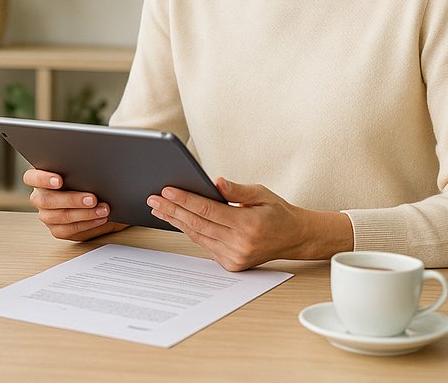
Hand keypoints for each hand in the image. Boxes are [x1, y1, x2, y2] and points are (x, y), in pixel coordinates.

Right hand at [24, 168, 128, 240]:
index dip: (43, 179)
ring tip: (102, 210)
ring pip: (59, 217)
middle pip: (47, 200)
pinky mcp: (57, 230)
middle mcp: (39, 198)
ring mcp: (46, 215)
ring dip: (84, 214)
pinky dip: (87, 224)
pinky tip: (100, 219)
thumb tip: (89, 173)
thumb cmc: (83, 181)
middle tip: (92, 199)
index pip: (31, 177)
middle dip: (72, 200)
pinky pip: (69, 230)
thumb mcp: (78, 173)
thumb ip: (77, 172)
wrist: (94, 201)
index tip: (59, 181)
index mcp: (38, 179)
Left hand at [147, 177, 352, 270]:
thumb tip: (215, 182)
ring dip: (176, 221)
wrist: (294, 238)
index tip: (166, 190)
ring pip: (197, 236)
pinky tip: (177, 220)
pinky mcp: (231, 264)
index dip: (185, 200)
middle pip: (197, 224)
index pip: (208, 210)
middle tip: (153, 199)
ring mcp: (234, 257)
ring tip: (158, 208)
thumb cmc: (277, 212)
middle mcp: (239, 244)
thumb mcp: (261, 193)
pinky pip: (205, 245)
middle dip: (172, 210)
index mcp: (247, 225)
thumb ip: (236, 190)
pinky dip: (190, 231)